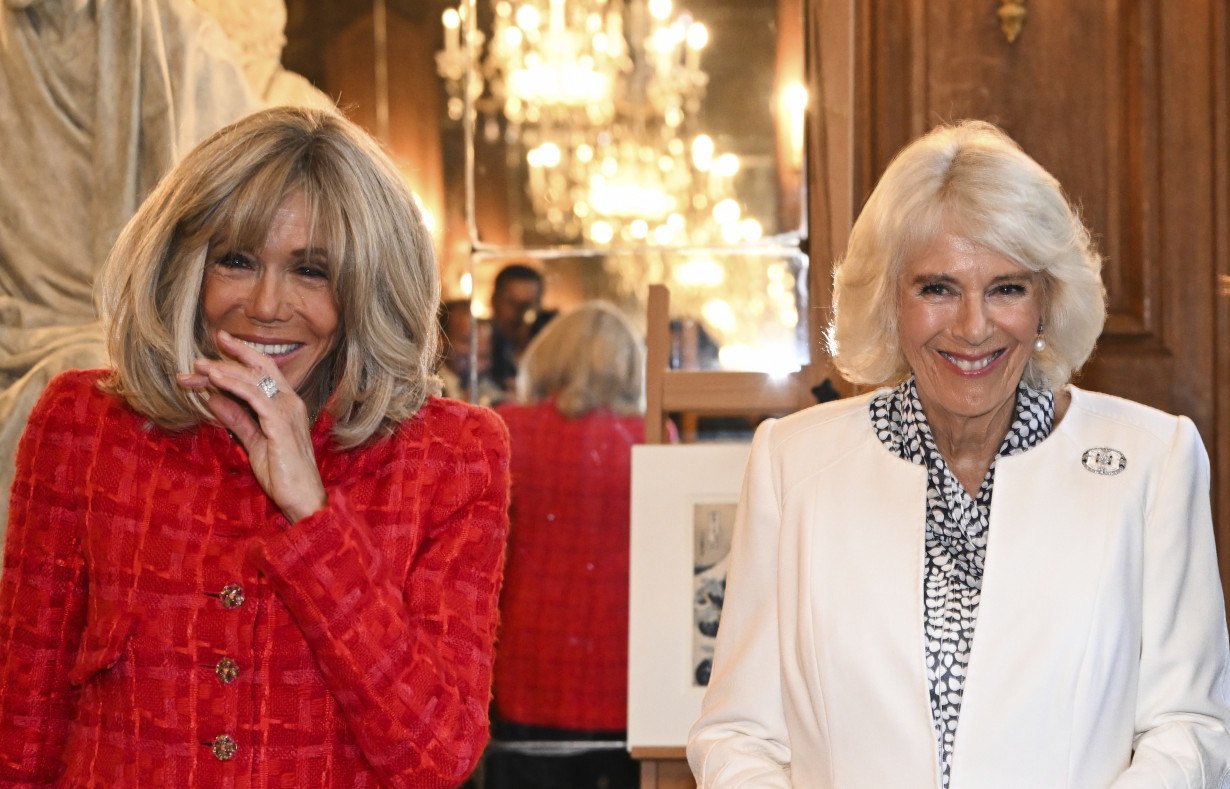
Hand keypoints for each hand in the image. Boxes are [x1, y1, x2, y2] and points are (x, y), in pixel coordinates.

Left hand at [178, 330, 326, 523]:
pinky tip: (214, 380)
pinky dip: (232, 384)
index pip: (262, 373)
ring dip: (223, 370)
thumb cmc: (283, 475)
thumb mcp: (253, 442)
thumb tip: (215, 399)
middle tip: (196, 361)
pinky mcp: (280, 423)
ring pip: (253, 379)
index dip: (239, 358)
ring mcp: (287, 411)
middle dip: (226, 361)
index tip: (215, 349)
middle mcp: (290, 402)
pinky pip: (254, 396)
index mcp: (286, 405)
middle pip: (257, 369)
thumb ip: (237, 420)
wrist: (302, 499)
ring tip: (199, 367)